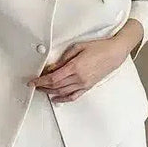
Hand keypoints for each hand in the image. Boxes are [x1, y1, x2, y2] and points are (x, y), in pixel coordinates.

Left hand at [27, 21, 141, 102]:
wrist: (115, 53)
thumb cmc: (99, 47)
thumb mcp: (78, 47)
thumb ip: (63, 59)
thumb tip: (52, 67)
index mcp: (75, 67)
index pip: (53, 78)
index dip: (40, 81)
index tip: (32, 82)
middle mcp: (79, 78)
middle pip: (56, 86)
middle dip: (43, 86)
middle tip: (35, 85)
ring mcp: (84, 84)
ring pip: (62, 92)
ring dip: (50, 92)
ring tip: (42, 90)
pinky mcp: (88, 87)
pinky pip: (73, 96)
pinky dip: (63, 99)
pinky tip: (56, 99)